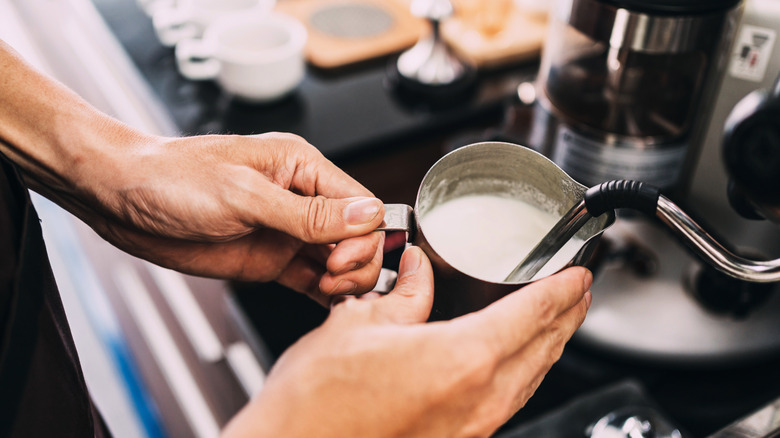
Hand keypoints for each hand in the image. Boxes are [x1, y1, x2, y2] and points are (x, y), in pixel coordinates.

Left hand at [1, 43, 385, 301]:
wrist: (123, 200)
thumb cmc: (173, 178)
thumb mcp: (244, 195)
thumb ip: (307, 212)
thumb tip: (366, 215)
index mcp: (302, 167)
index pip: (360, 203)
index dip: (361, 236)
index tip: (339, 260)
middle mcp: (300, 199)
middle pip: (358, 235)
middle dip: (357, 261)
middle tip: (333, 279)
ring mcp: (287, 232)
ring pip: (341, 260)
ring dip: (346, 280)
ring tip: (328, 291)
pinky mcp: (271, 260)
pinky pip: (313, 279)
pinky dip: (327, 293)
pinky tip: (328, 302)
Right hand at [222, 247, 591, 437]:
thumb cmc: (316, 404)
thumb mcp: (359, 325)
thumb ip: (403, 295)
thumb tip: (418, 270)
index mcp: (462, 360)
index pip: (533, 314)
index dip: (561, 290)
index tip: (578, 274)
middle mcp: (479, 401)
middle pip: (543, 349)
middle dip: (566, 317)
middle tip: (578, 293)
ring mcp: (472, 430)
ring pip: (528, 380)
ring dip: (547, 347)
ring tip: (554, 323)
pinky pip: (506, 402)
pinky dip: (520, 374)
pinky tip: (511, 364)